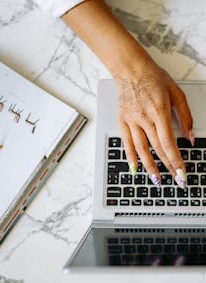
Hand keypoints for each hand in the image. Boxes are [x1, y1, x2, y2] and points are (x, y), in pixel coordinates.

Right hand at [116, 56, 193, 187]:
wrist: (131, 70)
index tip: (181, 172)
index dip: (175, 160)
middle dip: (167, 167)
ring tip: (156, 180)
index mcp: (159, 112)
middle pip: (157, 149)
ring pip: (141, 149)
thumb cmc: (153, 78)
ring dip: (150, 167)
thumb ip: (185, 117)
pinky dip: (131, 157)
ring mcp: (132, 121)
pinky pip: (127, 142)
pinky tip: (135, 168)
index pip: (168, 143)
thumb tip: (191, 137)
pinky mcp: (123, 121)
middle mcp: (144, 119)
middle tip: (175, 180)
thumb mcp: (177, 93)